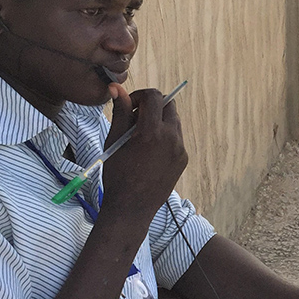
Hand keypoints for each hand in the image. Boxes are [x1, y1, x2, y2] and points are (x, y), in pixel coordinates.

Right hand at [101, 83, 187, 221]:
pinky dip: (164, 135)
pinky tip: (149, 151)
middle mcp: (171, 138)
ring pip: (174, 120)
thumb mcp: (114, 141)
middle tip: (134, 120)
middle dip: (152, 106)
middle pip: (168, 104)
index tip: (128, 106)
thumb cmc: (117, 175)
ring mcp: (180, 149)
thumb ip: (119, 113)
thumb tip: (117, 88)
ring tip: (140, 137)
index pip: (154, 96)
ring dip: (159, 120)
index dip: (139, 95)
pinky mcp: (183, 158)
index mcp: (152, 132)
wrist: (132, 209)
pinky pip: (176, 137)